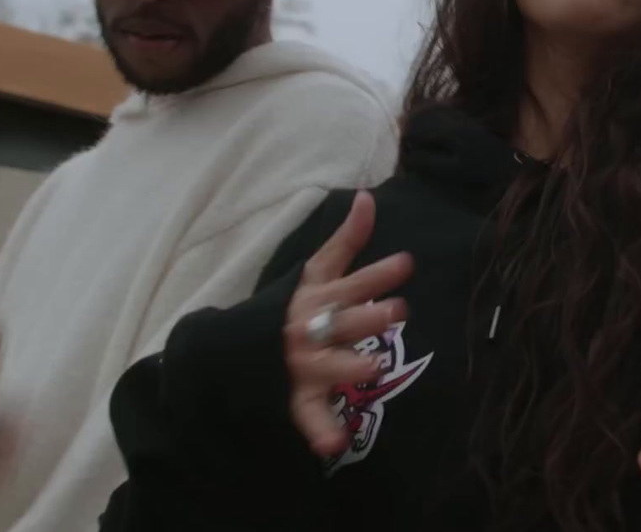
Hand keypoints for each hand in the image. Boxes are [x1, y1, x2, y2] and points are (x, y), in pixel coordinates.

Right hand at [283, 192, 413, 456]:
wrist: (233, 351)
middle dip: (369, 317)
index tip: (407, 263)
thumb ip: (346, 240)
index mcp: (316, 298)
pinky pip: (309, 416)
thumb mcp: (316, 271)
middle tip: (398, 311)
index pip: (351, 282)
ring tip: (373, 367)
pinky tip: (334, 444)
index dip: (378, 274)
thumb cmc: (292, 306)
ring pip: (327, 366)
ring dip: (348, 367)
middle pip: (342, 322)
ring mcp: (303, 365)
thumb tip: (368, 197)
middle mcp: (309, 329)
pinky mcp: (298, 397)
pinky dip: (320, 431)